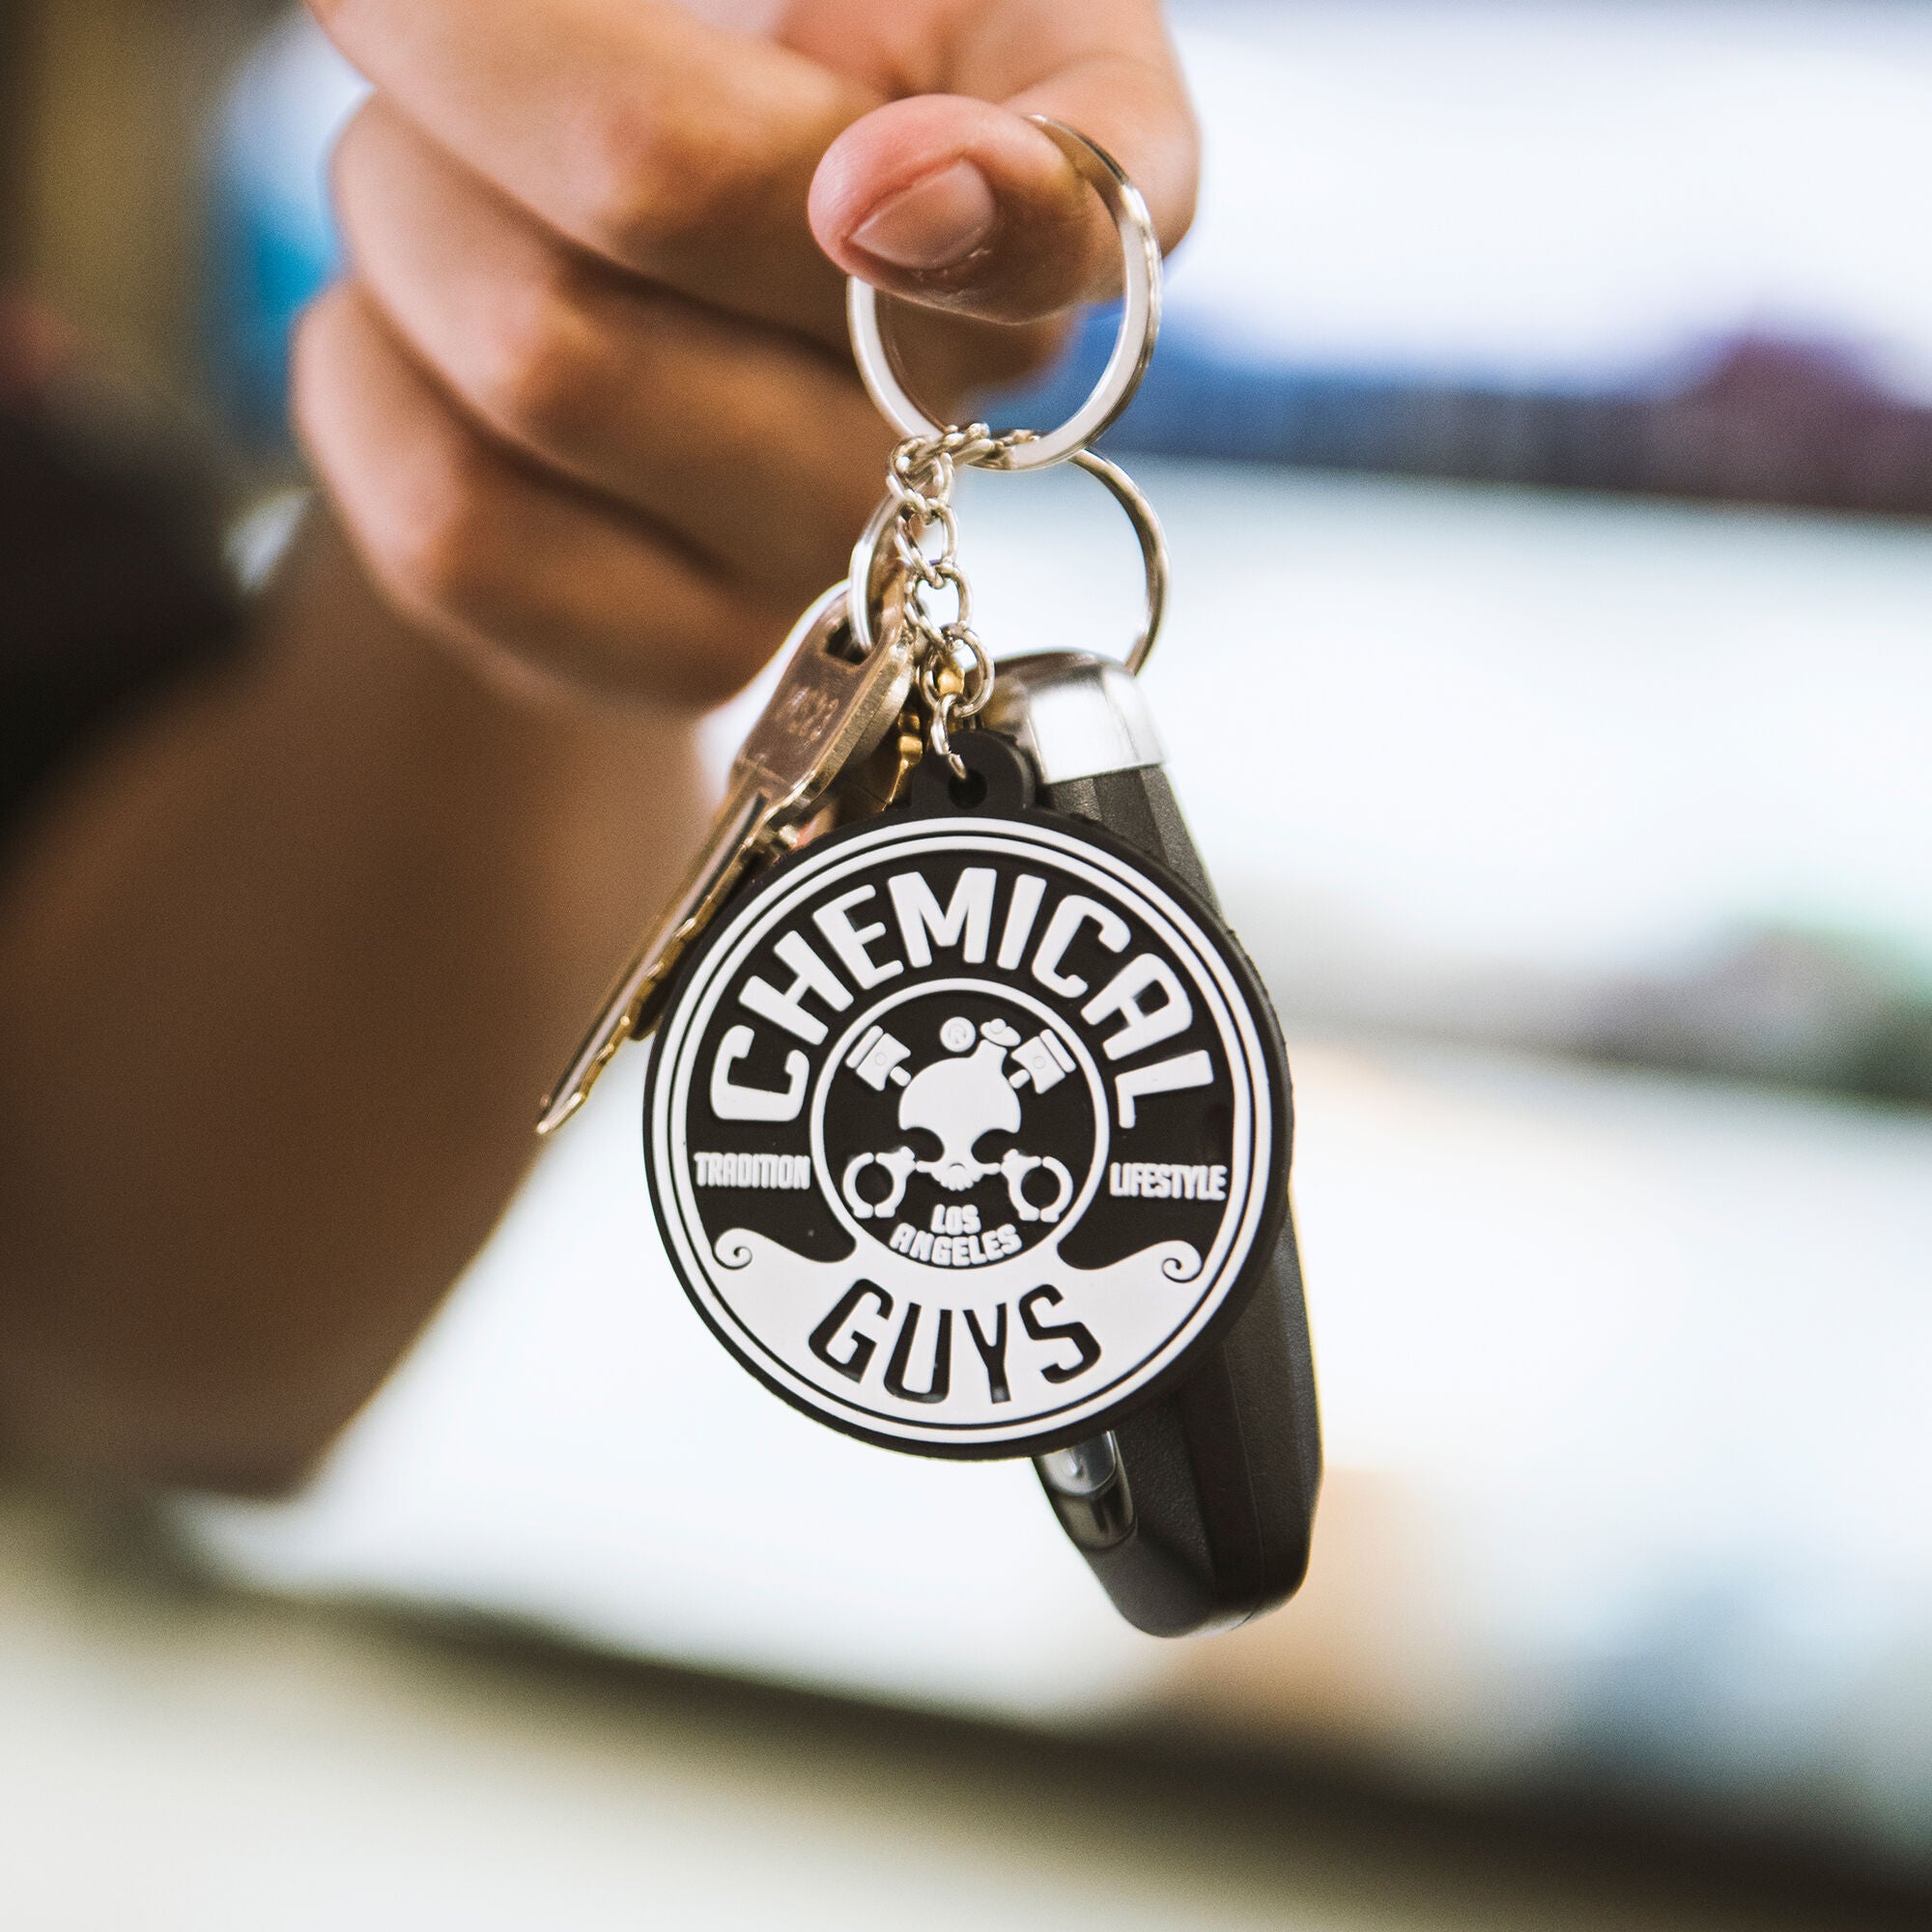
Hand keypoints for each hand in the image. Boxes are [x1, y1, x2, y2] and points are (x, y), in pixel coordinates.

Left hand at [296, 0, 1196, 707]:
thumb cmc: (720, 65)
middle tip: (431, 22)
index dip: (997, 207)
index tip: (867, 185)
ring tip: (439, 187)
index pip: (1107, 205)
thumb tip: (767, 154)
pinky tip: (410, 331)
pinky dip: (364, 382)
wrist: (617, 259)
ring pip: (536, 357)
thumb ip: (850, 23)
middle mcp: (965, 389)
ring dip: (403, 211)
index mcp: (1038, 168)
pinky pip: (457, 533)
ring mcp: (839, 552)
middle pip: (656, 189)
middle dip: (464, 50)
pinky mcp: (697, 662)